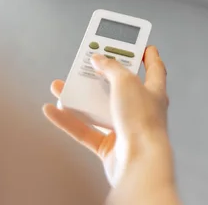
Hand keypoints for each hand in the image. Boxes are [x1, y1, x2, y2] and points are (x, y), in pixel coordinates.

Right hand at [43, 46, 171, 186]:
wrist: (140, 163)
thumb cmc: (142, 122)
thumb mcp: (126, 82)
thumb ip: (111, 67)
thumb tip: (99, 58)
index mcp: (154, 93)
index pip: (153, 69)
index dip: (146, 56)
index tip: (137, 44)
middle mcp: (141, 111)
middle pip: (119, 87)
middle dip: (100, 75)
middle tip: (87, 62)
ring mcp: (125, 130)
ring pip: (98, 109)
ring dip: (79, 97)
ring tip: (61, 85)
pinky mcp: (109, 147)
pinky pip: (84, 130)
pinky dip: (68, 120)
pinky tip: (53, 110)